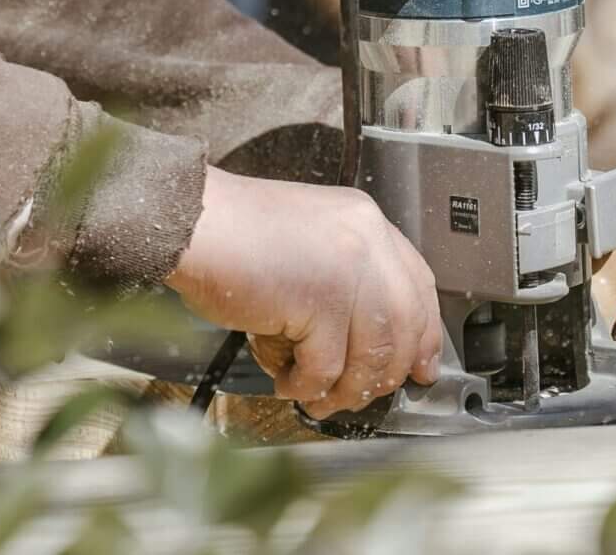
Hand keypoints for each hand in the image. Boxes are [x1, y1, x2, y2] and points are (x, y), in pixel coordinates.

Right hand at [164, 168, 443, 417]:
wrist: (192, 219)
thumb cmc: (234, 233)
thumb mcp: (307, 239)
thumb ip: (344, 275)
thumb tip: (367, 338)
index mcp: (364, 221)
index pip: (419, 285)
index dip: (424, 334)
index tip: (421, 365)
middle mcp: (365, 241)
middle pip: (404, 327)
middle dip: (384, 373)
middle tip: (360, 393)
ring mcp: (347, 271)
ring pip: (372, 355)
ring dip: (344, 388)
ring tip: (318, 395)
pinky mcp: (320, 303)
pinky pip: (326, 368)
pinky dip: (306, 385)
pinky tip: (288, 380)